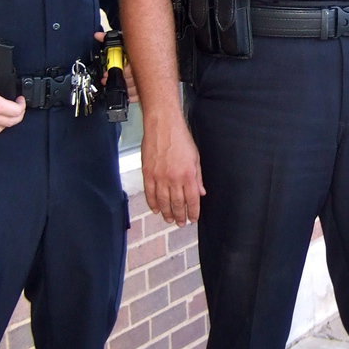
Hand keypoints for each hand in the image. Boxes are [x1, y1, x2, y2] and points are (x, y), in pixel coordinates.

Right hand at [141, 111, 204, 225]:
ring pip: (163, 201)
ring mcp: (159, 177)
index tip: (193, 219)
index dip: (193, 212)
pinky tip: (156, 209)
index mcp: (188, 175)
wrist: (162, 125)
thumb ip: (198, 177)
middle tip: (180, 223)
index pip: (192, 200)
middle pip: (177, 204)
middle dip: (180, 216)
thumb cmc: (180, 138)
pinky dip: (152, 203)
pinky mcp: (147, 173)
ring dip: (167, 213)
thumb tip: (201, 193)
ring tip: (169, 219)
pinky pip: (149, 193)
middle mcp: (174, 178)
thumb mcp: (195, 157)